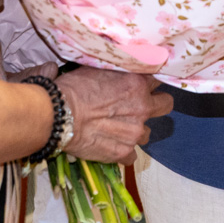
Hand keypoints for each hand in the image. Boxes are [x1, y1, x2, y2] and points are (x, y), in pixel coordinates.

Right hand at [54, 68, 173, 164]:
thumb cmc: (74, 88)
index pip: (158, 80)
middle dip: (156, 105)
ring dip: (136, 130)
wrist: (58, 115)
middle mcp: (142, 107)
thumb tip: (121, 66)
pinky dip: (122, 152)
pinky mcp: (123, 152)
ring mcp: (134, 132)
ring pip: (147, 133)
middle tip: (139, 107)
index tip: (142, 86)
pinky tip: (110, 145)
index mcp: (137, 84)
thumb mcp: (98, 68)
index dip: (149, 83)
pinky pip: (131, 156)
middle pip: (166, 105)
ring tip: (118, 129)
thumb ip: (117, 71)